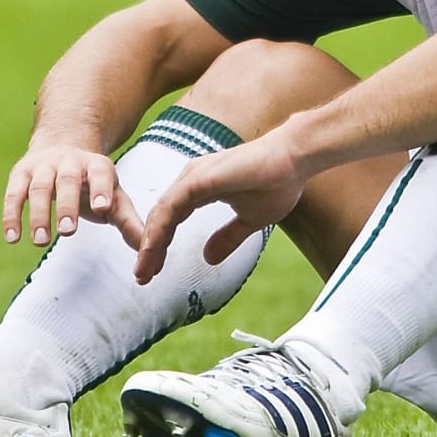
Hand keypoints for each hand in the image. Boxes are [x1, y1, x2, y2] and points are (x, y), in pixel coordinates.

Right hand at [1, 143, 143, 249]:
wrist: (61, 146)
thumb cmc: (93, 183)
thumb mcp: (113, 197)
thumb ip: (129, 221)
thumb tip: (149, 250)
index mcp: (97, 165)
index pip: (101, 173)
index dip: (102, 189)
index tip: (102, 208)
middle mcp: (70, 161)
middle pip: (68, 180)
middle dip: (67, 204)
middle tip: (68, 231)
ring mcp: (43, 166)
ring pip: (39, 187)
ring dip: (38, 213)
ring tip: (41, 241)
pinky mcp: (20, 173)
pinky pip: (13, 194)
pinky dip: (11, 215)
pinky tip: (13, 238)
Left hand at [133, 133, 306, 283]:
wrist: (294, 159)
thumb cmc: (276, 183)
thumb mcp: (249, 220)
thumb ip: (227, 237)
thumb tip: (207, 259)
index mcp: (200, 188)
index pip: (171, 220)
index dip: (160, 245)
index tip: (153, 271)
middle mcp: (191, 180)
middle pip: (160, 218)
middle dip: (149, 249)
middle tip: (141, 277)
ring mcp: (193, 177)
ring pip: (161, 214)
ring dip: (149, 244)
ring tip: (143, 271)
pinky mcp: (200, 178)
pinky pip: (171, 207)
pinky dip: (159, 229)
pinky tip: (153, 248)